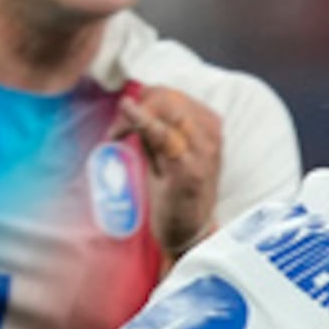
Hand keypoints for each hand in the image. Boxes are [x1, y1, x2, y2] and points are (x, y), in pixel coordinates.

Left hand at [119, 81, 229, 253]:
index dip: (144, 99)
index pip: (173, 95)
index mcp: (209, 126)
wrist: (190, 233)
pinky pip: (163, 133)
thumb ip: (157, 129)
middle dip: (138, 105)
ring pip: (167, 109)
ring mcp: (202, 152)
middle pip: (169, 97)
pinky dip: (142, 119)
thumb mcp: (167, 154)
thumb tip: (136, 101)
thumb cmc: (177, 194)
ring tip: (118, 135)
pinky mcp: (188, 169)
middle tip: (117, 131)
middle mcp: (210, 135)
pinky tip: (128, 110)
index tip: (124, 117)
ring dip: (135, 116)